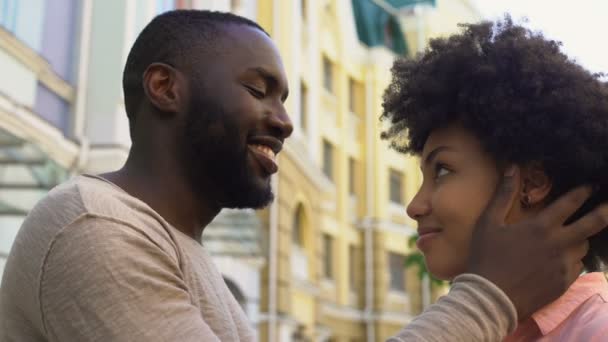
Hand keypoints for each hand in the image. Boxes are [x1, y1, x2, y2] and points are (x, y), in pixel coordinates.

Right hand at [466, 166, 607, 319]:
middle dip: (605, 211)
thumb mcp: (489, 223)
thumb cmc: (486, 257)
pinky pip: (577, 267)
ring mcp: (564, 265)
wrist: (491, 298)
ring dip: (580, 239)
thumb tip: (513, 167)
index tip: (590, 186)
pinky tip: (560, 260)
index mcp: (541, 227)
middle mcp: (559, 244)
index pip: (571, 203)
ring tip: (572, 237)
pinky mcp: (565, 283)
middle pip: (593, 224)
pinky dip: (572, 260)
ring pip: (583, 246)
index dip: (583, 191)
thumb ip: (503, 195)